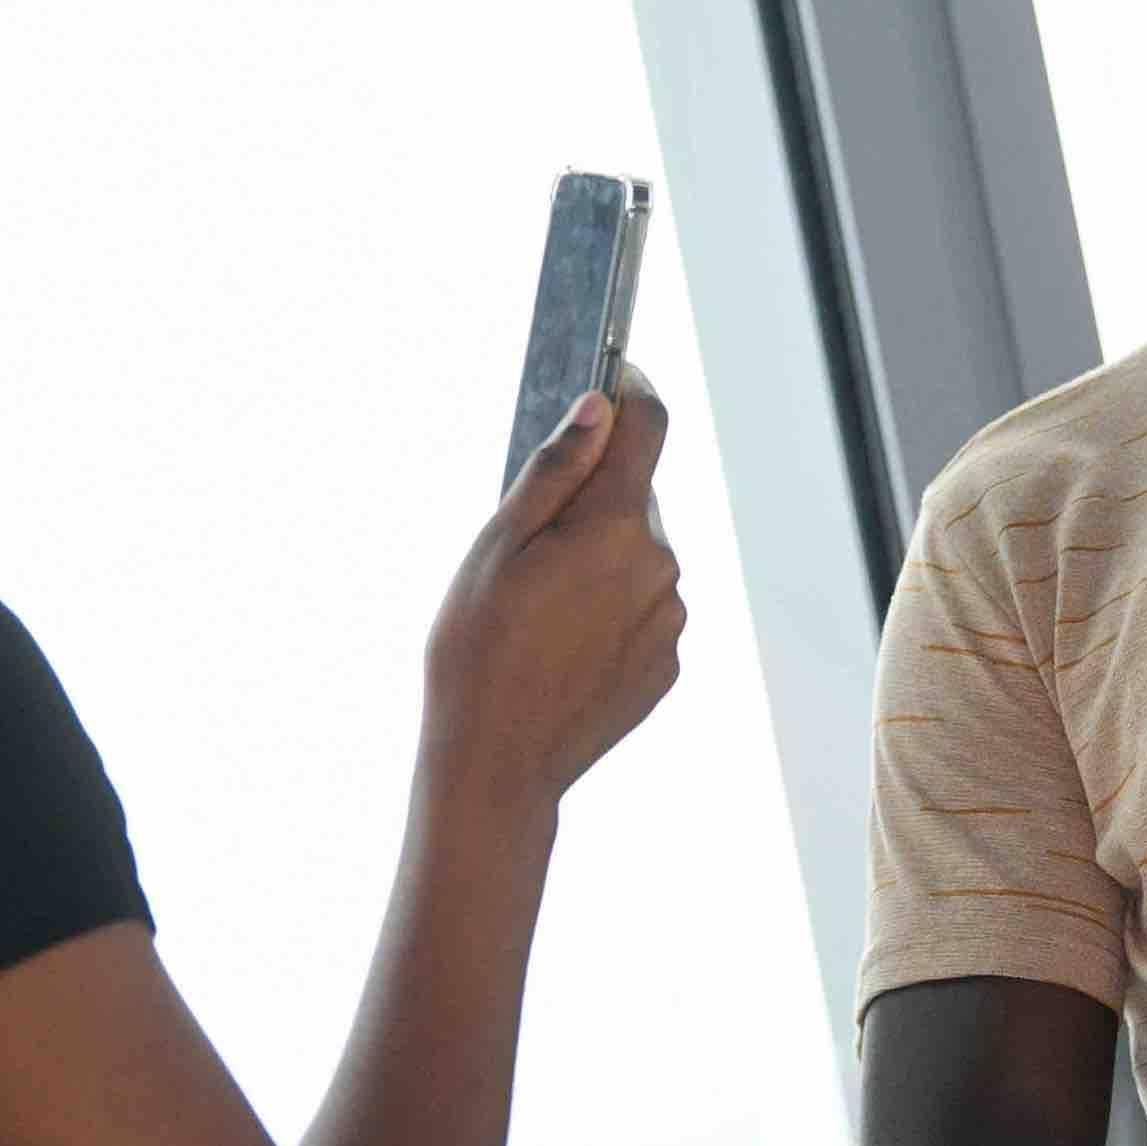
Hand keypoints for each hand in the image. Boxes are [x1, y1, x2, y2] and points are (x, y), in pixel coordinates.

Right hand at [421, 366, 683, 815]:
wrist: (495, 766)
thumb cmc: (477, 652)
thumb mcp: (497, 547)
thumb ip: (555, 472)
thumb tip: (599, 408)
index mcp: (617, 528)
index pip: (647, 429)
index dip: (631, 395)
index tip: (613, 379)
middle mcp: (660, 567)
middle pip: (634, 500)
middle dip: (592, 504)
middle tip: (526, 552)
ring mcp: (669, 621)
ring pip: (637, 559)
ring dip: (599, 563)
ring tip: (536, 613)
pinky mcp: (666, 665)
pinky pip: (640, 612)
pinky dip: (607, 613)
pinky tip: (559, 647)